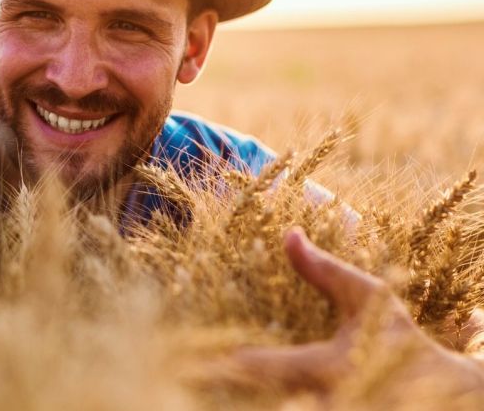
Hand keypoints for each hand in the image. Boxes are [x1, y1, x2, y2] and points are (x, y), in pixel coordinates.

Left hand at [193, 228, 483, 395]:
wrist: (441, 394)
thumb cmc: (398, 339)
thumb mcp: (367, 298)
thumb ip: (324, 270)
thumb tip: (288, 233)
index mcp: (328, 368)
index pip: (261, 367)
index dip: (224, 362)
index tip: (191, 355)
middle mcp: (324, 403)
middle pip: (256, 402)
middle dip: (223, 390)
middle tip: (186, 377)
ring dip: (238, 402)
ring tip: (202, 390)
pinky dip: (260, 405)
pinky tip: (238, 396)